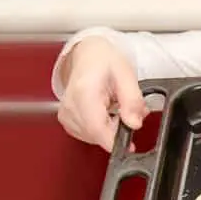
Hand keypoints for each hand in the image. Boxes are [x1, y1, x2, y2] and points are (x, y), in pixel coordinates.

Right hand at [58, 36, 146, 151]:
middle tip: (130, 113)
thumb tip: (134, 124)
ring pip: (93, 137)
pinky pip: (88, 134)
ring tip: (118, 108)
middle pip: (97, 135)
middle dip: (118, 130)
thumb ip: (132, 101)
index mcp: (83, 93)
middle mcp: (70, 106)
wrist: (88, 54)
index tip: (130, 145)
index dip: (114, 141)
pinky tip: (107, 113)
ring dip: (111, 129)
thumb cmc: (105, 61)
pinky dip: (102, 128)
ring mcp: (66, 115)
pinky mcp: (67, 120)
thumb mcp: (127, 75)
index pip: (96, 129)